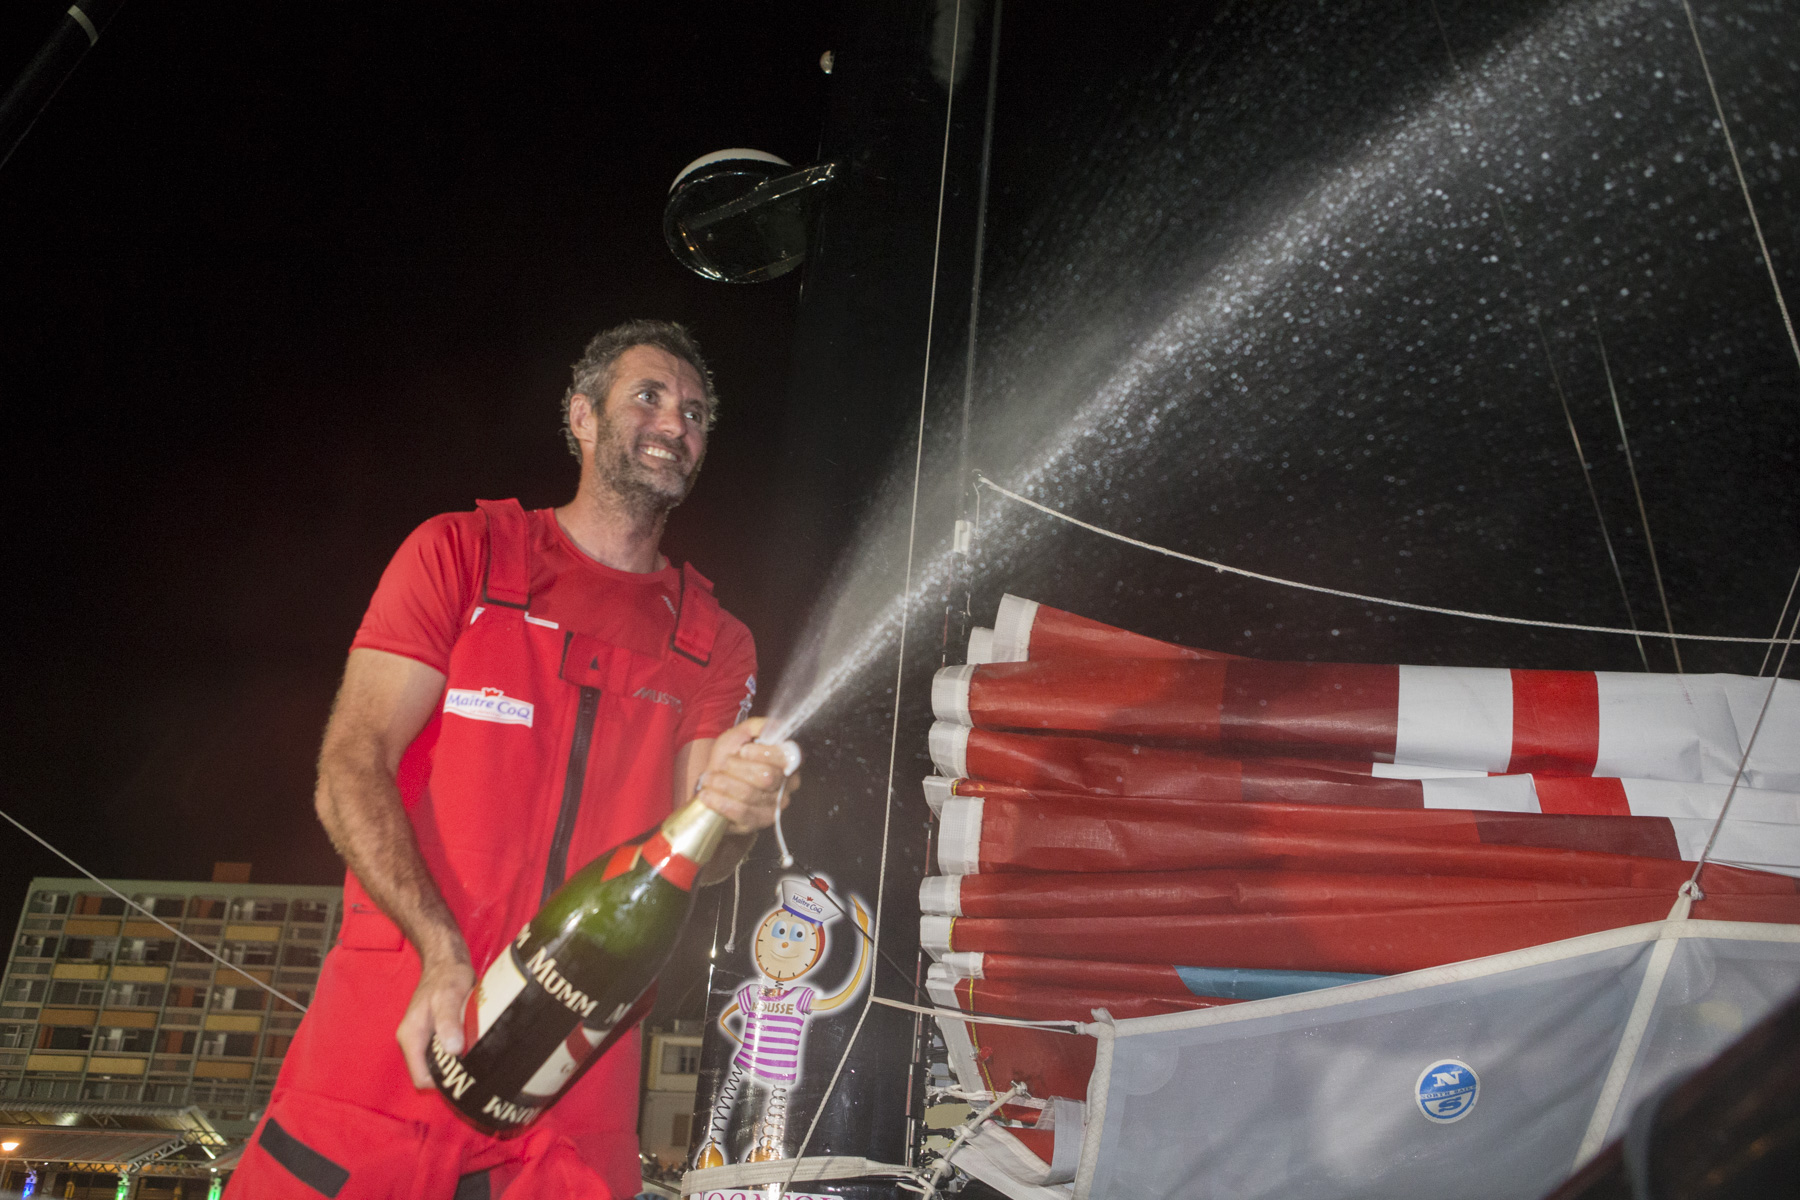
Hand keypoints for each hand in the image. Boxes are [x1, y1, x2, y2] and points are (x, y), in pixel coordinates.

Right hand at [398, 951, 475, 1088]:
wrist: (447, 959)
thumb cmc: (447, 976)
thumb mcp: (448, 997)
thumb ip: (448, 1022)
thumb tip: (452, 1050)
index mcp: (410, 1037)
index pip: (421, 1078)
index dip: (442, 1082)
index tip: (465, 1077)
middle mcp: (413, 1040)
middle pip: (430, 1073)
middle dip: (451, 1074)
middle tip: (476, 1069)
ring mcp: (423, 1036)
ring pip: (438, 1062)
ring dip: (455, 1062)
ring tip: (477, 1058)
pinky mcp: (434, 1031)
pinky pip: (444, 1050)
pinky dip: (458, 1051)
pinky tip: (473, 1046)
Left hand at [695, 717, 799, 835]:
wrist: (715, 784)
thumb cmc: (730, 758)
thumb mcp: (740, 736)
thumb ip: (756, 726)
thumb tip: (771, 727)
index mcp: (787, 762)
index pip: (785, 758)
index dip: (764, 754)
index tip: (743, 750)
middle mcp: (786, 787)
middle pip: (766, 777)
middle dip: (738, 769)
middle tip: (723, 764)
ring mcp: (773, 807)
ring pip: (749, 795)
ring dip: (724, 784)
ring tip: (708, 778)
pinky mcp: (756, 823)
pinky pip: (740, 814)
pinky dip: (720, 802)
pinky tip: (707, 795)